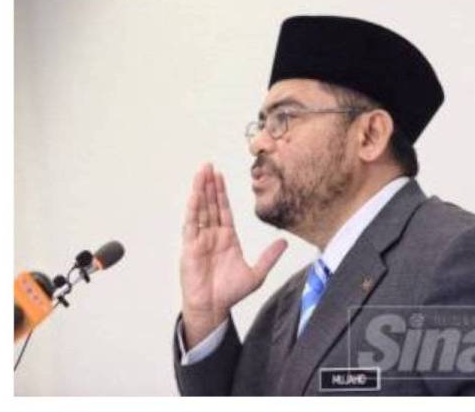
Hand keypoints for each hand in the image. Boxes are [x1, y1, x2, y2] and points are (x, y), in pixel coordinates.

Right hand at [179, 163, 287, 348]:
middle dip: (210, 185)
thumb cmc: (231, 293)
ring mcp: (200, 240)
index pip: (224, 210)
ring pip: (200, 210)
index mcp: (227, 238)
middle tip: (208, 166)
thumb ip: (269, 256)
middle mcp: (213, 235)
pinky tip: (194, 195)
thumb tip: (284, 242)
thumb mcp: (256, 273)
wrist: (214, 308)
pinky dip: (192, 210)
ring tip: (200, 173)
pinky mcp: (190, 248)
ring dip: (200, 191)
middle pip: (211, 205)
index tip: (220, 175)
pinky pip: (191, 225)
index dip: (222, 193)